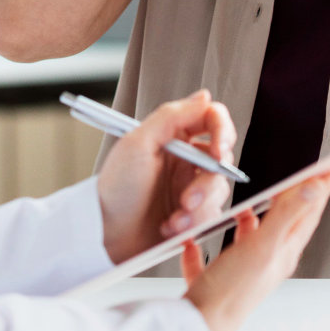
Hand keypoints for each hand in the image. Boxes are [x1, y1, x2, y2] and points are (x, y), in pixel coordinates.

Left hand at [97, 89, 236, 264]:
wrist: (107, 234)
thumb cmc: (116, 188)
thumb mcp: (138, 144)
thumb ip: (171, 116)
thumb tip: (204, 97)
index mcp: (174, 135)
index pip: (211, 119)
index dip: (222, 131)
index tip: (219, 151)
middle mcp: (187, 158)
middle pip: (222, 158)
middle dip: (207, 182)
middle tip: (188, 199)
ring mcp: (192, 186)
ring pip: (219, 189)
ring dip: (199, 207)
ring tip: (174, 218)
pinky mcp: (194, 213)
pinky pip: (211, 214)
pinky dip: (193, 223)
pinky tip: (170, 227)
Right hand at [182, 172, 329, 330]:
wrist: (201, 325)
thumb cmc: (233, 291)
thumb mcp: (263, 245)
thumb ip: (287, 214)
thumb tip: (315, 188)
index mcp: (282, 252)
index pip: (307, 215)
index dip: (319, 191)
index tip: (329, 173)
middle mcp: (266, 261)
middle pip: (283, 224)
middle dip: (290, 201)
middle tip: (299, 182)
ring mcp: (242, 271)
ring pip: (248, 240)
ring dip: (247, 220)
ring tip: (245, 205)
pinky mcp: (216, 280)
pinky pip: (212, 259)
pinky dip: (204, 247)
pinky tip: (193, 242)